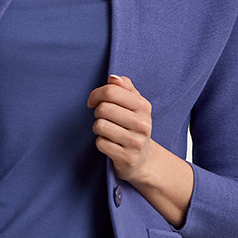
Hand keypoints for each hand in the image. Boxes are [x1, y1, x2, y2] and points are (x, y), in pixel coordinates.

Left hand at [87, 73, 195, 226]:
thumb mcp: (134, 104)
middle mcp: (142, 124)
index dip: (96, 94)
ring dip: (98, 128)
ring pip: (100, 125)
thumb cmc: (134, 127)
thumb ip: (124, 87)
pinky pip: (100, 143)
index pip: (111, 91)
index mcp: (143, 106)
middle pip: (103, 108)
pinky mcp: (126, 157)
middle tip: (102, 117)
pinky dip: (100, 142)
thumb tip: (113, 78)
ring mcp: (135, 142)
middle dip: (97, 112)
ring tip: (106, 130)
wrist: (143, 160)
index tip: (93, 101)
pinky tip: (109, 143)